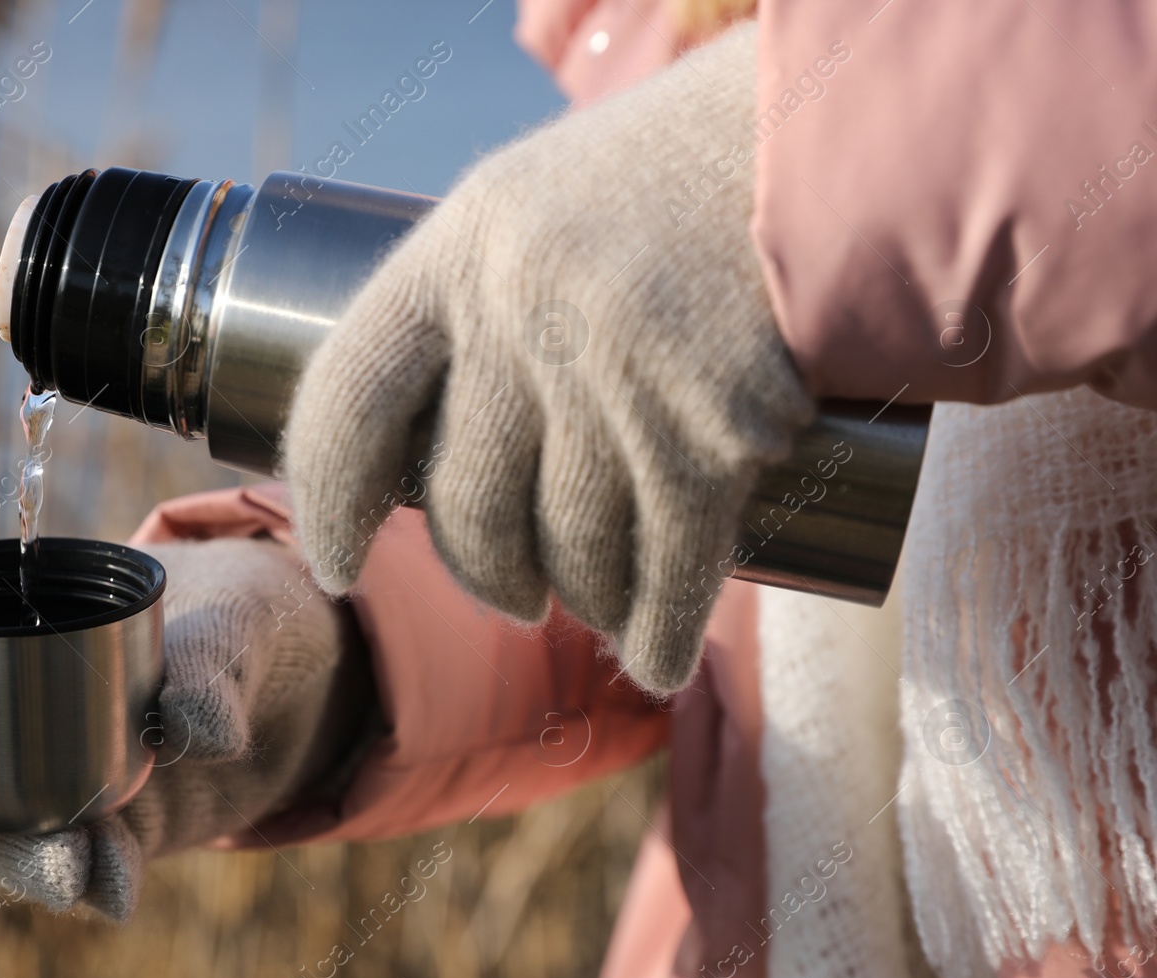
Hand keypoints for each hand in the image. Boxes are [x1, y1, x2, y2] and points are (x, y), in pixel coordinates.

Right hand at [0, 537, 365, 919]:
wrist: (305, 674)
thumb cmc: (245, 608)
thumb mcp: (240, 614)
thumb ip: (218, 658)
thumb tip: (204, 734)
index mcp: (6, 611)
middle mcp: (1, 698)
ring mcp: (42, 770)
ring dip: (4, 858)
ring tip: (67, 874)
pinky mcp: (95, 827)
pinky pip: (64, 861)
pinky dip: (83, 881)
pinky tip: (114, 894)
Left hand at [282, 23, 812, 693]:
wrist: (834, 134)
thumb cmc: (674, 172)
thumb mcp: (538, 204)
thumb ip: (479, 304)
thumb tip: (437, 445)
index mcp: (455, 250)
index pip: (344, 405)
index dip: (326, 503)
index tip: (335, 562)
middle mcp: (520, 313)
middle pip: (463, 503)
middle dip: (484, 577)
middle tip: (513, 600)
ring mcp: (615, 375)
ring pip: (570, 548)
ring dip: (584, 605)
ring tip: (596, 615)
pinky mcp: (713, 429)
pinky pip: (669, 568)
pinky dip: (661, 630)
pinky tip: (653, 661)